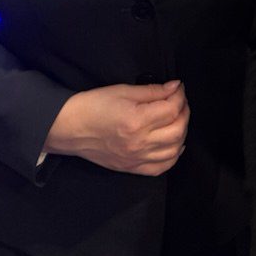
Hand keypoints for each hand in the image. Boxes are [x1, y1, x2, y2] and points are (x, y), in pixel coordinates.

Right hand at [44, 80, 188, 174]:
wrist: (71, 128)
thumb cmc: (94, 105)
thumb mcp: (123, 91)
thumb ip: (152, 91)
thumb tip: (175, 87)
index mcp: (136, 121)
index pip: (172, 109)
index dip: (179, 96)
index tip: (178, 87)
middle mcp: (139, 143)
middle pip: (177, 130)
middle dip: (184, 112)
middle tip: (180, 101)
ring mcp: (136, 159)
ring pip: (174, 150)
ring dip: (182, 132)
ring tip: (177, 119)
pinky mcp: (131, 168)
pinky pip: (161, 167)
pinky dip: (173, 155)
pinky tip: (174, 143)